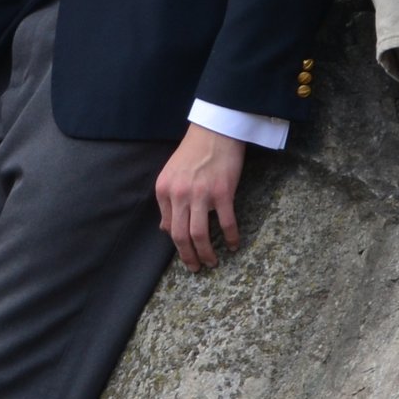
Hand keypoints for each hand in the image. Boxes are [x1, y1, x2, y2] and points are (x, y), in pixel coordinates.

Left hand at [157, 124, 246, 271]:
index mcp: (164, 190)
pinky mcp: (222, 193)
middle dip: (188, 257)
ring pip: (200, 234)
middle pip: (181, 236)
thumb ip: (167, 200)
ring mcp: (201, 194)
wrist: (214, 130)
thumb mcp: (171, 174)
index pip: (168, 225)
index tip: (185, 251)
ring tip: (212, 262)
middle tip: (196, 268)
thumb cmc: (194, 151)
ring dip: (206, 253)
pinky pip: (226, 223)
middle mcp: (179, 194)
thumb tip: (165, 228)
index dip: (177, 243)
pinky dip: (231, 238)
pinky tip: (234, 245)